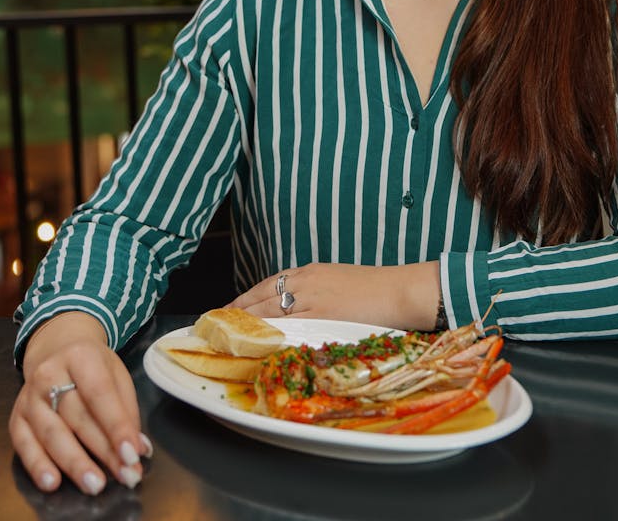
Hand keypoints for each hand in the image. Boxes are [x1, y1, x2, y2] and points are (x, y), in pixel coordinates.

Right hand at [10, 312, 151, 495]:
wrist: (56, 351)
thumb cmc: (92, 367)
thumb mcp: (116, 374)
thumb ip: (127, 410)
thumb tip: (138, 448)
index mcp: (81, 356)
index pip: (100, 393)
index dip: (117, 425)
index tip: (133, 453)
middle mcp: (50, 374)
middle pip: (78, 417)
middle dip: (103, 450)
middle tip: (125, 475)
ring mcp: (30, 397)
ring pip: (52, 434)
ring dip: (75, 463)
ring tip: (95, 484)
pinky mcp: (17, 418)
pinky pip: (25, 446)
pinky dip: (38, 466)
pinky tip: (53, 482)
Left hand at [229, 261, 439, 331]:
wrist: (400, 290)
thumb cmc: (376, 289)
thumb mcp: (339, 282)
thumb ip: (316, 294)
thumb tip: (298, 311)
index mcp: (310, 272)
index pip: (268, 284)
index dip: (245, 298)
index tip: (229, 309)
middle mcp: (306, 282)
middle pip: (261, 297)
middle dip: (237, 312)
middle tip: (217, 326)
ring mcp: (313, 299)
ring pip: (269, 312)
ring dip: (246, 325)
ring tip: (227, 339)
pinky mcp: (322, 316)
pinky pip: (288, 327)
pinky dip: (269, 335)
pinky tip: (256, 345)